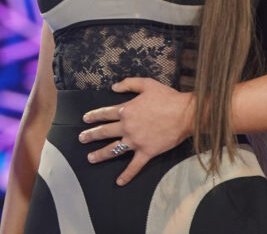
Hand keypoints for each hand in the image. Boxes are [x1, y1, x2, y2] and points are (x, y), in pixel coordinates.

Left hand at [78, 77, 192, 185]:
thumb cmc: (167, 98)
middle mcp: (127, 126)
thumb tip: (113, 86)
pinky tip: (119, 182)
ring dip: (100, 154)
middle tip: (81, 139)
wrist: (185, 114)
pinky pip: (134, 166)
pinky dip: (127, 175)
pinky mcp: (146, 152)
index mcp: (126, 110)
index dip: (93, 116)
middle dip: (91, 135)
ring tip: (91, 158)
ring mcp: (135, 141)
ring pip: (114, 149)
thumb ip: (128, 84)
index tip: (85, 120)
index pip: (105, 113)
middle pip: (104, 132)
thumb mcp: (146, 84)